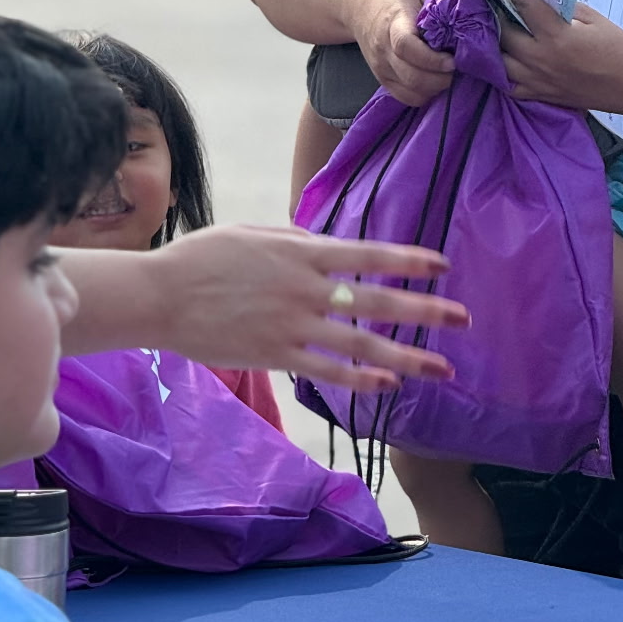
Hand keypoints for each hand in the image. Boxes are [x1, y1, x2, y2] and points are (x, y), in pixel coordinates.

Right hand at [147, 225, 467, 390]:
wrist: (159, 296)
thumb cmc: (201, 259)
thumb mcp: (252, 234)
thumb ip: (294, 241)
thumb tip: (327, 244)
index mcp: (301, 252)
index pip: (368, 254)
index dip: (409, 259)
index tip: (443, 266)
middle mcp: (305, 288)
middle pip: (377, 300)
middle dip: (425, 310)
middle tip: (463, 318)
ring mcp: (293, 324)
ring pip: (361, 344)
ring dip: (406, 357)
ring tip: (442, 369)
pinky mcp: (276, 355)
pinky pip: (328, 371)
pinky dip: (360, 380)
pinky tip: (388, 387)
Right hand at [349, 0, 453, 108]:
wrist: (359, 5)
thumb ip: (442, 9)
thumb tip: (471, 24)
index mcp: (393, 23)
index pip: (406, 47)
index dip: (432, 59)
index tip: (453, 60)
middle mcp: (383, 49)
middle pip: (411, 76)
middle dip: (441, 79)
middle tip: (458, 70)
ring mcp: (380, 67)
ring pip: (410, 92)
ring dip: (435, 89)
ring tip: (447, 75)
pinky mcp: (382, 79)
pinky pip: (405, 97)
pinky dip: (424, 95)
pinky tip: (434, 82)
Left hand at [498, 0, 622, 112]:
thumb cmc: (619, 49)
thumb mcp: (594, 19)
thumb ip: (564, 8)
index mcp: (557, 36)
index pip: (525, 4)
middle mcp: (541, 59)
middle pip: (503, 34)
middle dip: (500, 15)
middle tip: (503, 4)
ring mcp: (538, 80)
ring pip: (499, 62)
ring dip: (497, 46)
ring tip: (502, 33)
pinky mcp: (541, 96)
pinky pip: (509, 86)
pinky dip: (503, 74)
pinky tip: (507, 61)